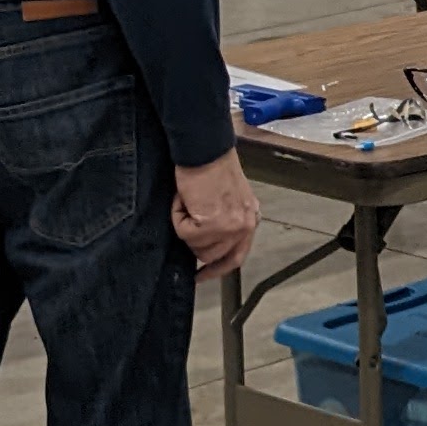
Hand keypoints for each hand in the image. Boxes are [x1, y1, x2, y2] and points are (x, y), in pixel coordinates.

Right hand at [173, 151, 260, 276]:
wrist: (205, 150)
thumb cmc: (212, 166)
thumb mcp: (229, 198)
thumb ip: (224, 221)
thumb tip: (206, 242)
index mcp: (249, 219)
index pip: (236, 256)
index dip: (217, 268)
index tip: (202, 275)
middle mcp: (244, 225)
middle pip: (213, 256)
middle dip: (195, 242)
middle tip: (187, 218)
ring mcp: (230, 227)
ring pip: (197, 248)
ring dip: (185, 227)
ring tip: (187, 202)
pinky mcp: (211, 224)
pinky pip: (183, 233)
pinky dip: (177, 216)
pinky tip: (183, 198)